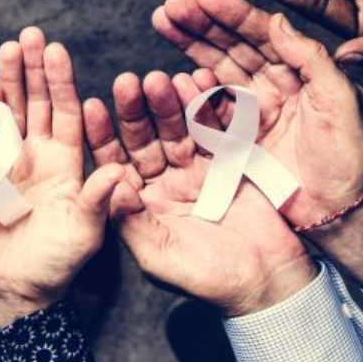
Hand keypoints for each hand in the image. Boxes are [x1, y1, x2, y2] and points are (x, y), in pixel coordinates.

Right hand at [0, 29, 122, 324]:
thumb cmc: (57, 267)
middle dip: (32, 69)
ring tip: (4, 48)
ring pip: (8, 112)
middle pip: (36, 103)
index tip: (55, 49)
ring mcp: (11, 164)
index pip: (66, 112)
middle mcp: (41, 157)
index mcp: (68, 164)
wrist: (17, 292)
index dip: (60, 81)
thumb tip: (120, 174)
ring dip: (7, 81)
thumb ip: (99, 203)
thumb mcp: (84, 234)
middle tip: (27, 34)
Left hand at [82, 70, 314, 316]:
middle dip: (136, 109)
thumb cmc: (210, 280)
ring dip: (170, 102)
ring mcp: (199, 168)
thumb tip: (110, 184)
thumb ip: (133, 222)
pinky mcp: (231, 161)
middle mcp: (166, 181)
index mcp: (143, 202)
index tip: (92, 106)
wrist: (270, 282)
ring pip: (179, 128)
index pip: (116, 162)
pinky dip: (209, 106)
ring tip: (163, 79)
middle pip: (146, 138)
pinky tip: (199, 83)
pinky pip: (216, 128)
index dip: (103, 135)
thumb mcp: (161, 256)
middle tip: (128, 81)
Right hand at [153, 0, 362, 225]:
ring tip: (162, 23)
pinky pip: (210, 110)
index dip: (233, 14)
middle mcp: (274, 85)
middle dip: (200, 24)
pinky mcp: (239, 139)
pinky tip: (171, 77)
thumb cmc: (352, 155)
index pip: (262, 34)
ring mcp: (254, 111)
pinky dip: (190, 94)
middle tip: (170, 5)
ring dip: (189, 47)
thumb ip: (311, 58)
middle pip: (232, 46)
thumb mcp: (340, 99)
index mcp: (300, 70)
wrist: (344, 211)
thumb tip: (277, 21)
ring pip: (216, 70)